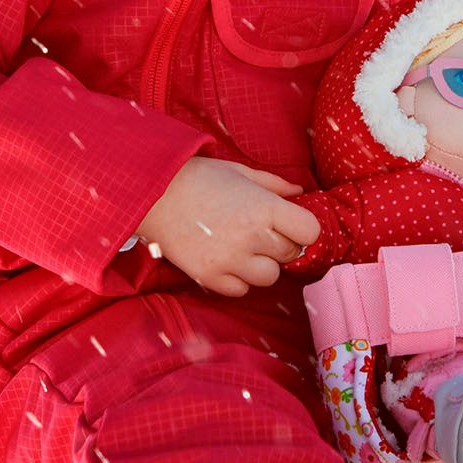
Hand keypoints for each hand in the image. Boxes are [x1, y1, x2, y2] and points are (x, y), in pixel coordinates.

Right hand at [136, 156, 322, 297]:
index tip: (291, 224)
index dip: (303, 228)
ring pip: (269, 277)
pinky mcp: (209, 277)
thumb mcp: (240, 172)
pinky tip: (224, 259)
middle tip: (257, 230)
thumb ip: (275, 185)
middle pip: (289, 254)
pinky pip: (241, 290)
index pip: (310, 232)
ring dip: (261, 265)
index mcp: (264, 207)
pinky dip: (237, 279)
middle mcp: (251, 237)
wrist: (152, 194)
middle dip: (279, 244)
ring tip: (242, 247)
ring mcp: (230, 260)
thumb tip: (300, 193)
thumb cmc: (199, 177)